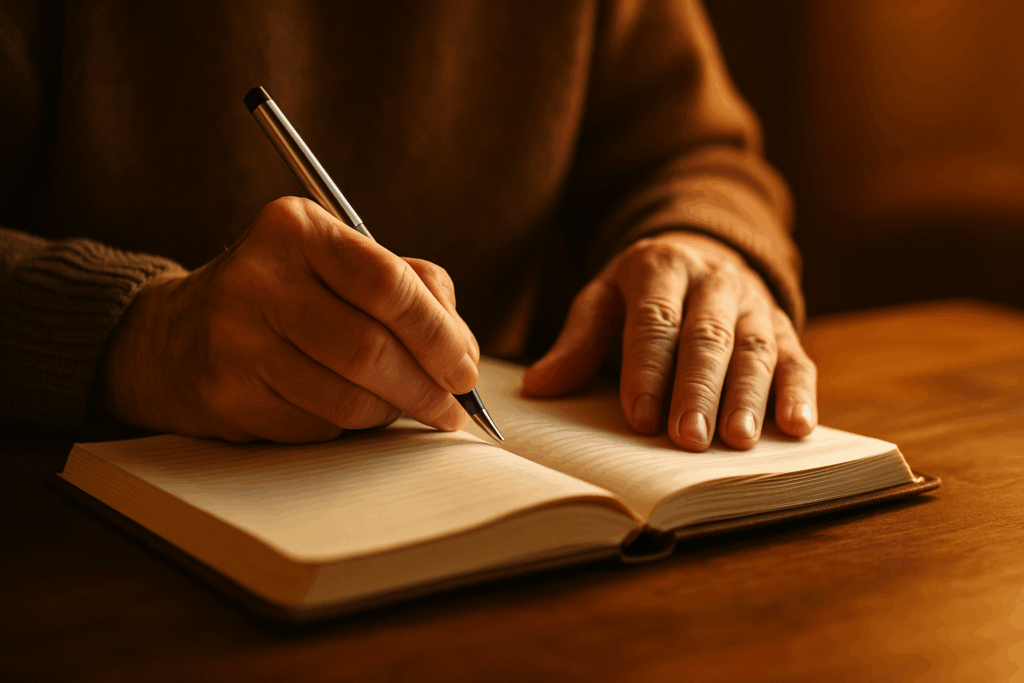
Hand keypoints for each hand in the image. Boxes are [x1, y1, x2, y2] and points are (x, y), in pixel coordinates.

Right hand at [95, 197, 479, 442]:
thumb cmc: (285, 296)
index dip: (439, 333)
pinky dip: (350, 426)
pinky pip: (317, 425)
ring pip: (348, 397)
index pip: (387, 283)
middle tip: (451, 407)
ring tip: (405, 407)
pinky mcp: (226, 394)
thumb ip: (411, 287)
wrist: (174, 337)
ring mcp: (235, 338)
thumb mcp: (339, 263)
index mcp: (296, 228)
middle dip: (427, 387)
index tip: (465, 367)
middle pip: (371, 349)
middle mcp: (258, 277)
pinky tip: (350, 411)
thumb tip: (463, 350)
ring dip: (392, 411)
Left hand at [523, 231, 816, 450]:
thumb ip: (577, 341)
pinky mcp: (784, 329)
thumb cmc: (641, 292)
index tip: (640, 417)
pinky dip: (800, 394)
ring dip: (748, 397)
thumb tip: (539, 386)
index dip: (648, 369)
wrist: (701, 254)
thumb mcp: (603, 299)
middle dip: (698, 390)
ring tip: (738, 441)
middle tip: (689, 438)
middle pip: (708, 337)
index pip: (655, 320)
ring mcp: (753, 304)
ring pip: (755, 349)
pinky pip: (796, 360)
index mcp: (662, 266)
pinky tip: (796, 427)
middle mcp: (714, 281)